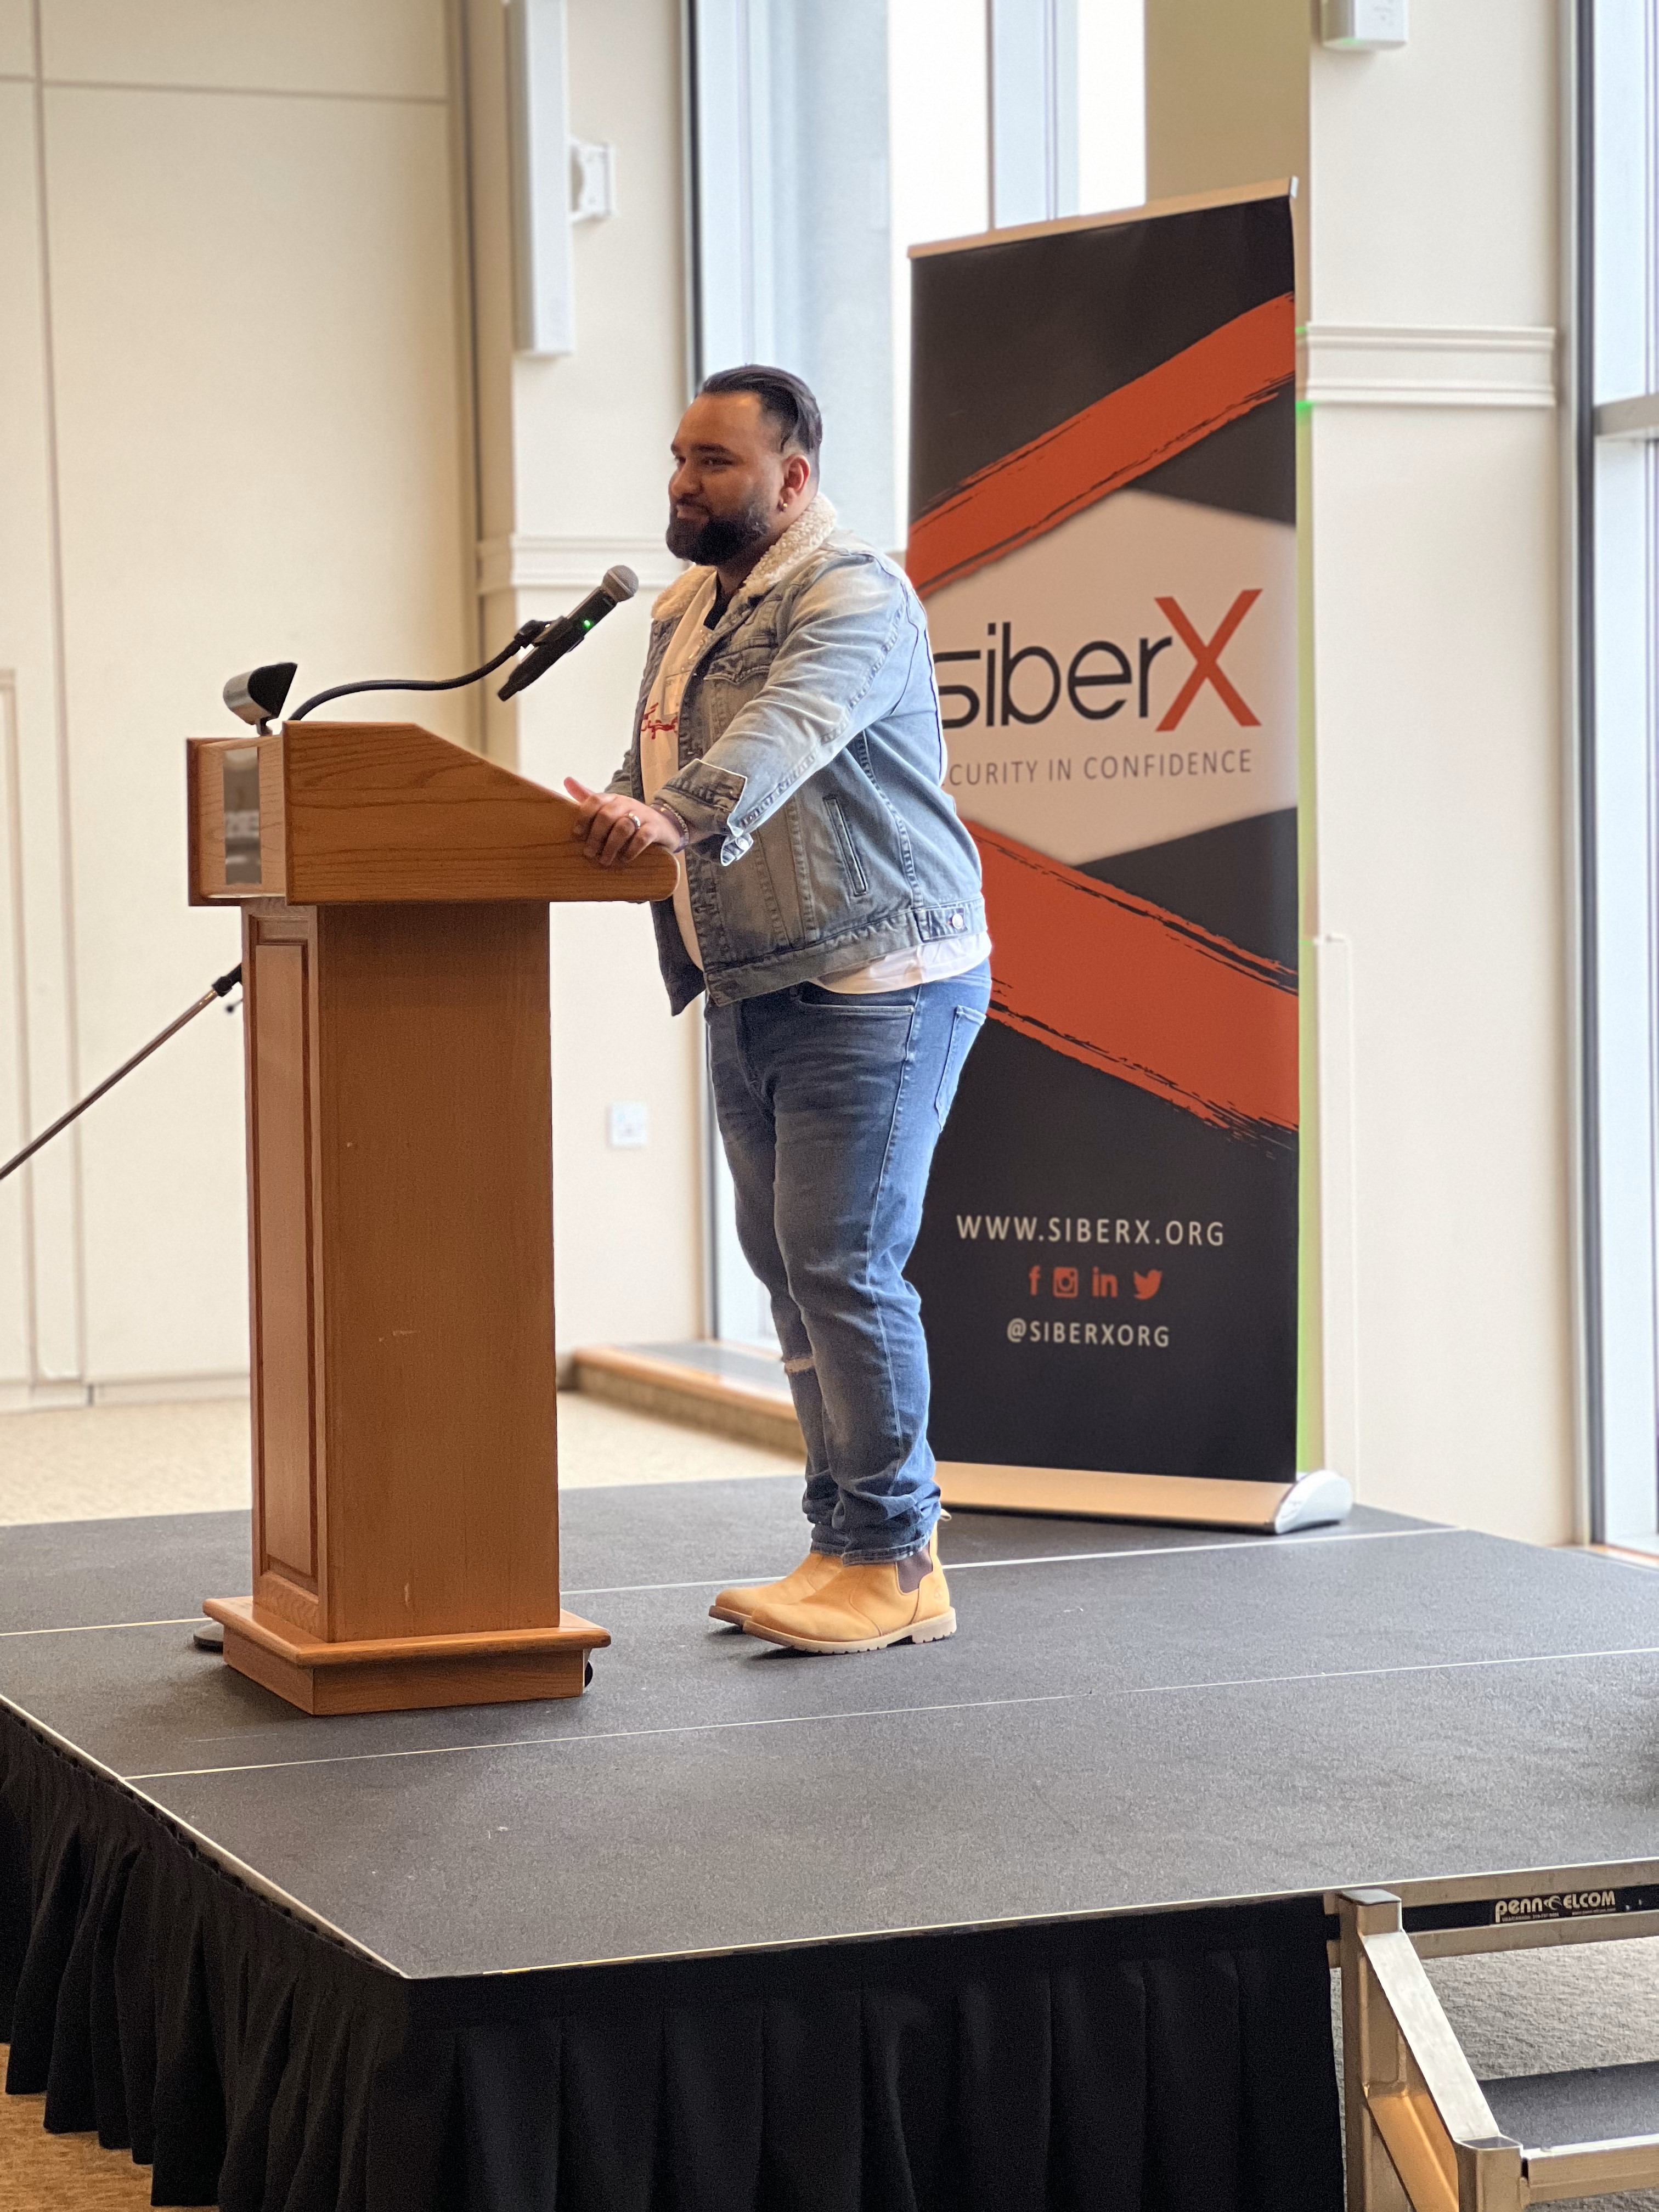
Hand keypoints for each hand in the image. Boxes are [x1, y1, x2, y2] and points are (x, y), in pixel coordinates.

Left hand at [564, 778, 686, 866]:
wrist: (664, 824)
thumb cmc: (630, 817)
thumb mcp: (610, 806)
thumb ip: (589, 797)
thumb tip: (567, 780)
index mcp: (613, 798)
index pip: (595, 800)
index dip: (584, 816)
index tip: (577, 834)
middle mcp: (627, 803)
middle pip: (607, 815)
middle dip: (595, 836)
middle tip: (589, 853)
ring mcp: (642, 815)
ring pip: (623, 827)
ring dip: (611, 846)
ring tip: (604, 861)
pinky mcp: (655, 828)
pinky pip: (642, 837)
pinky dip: (631, 850)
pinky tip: (624, 859)